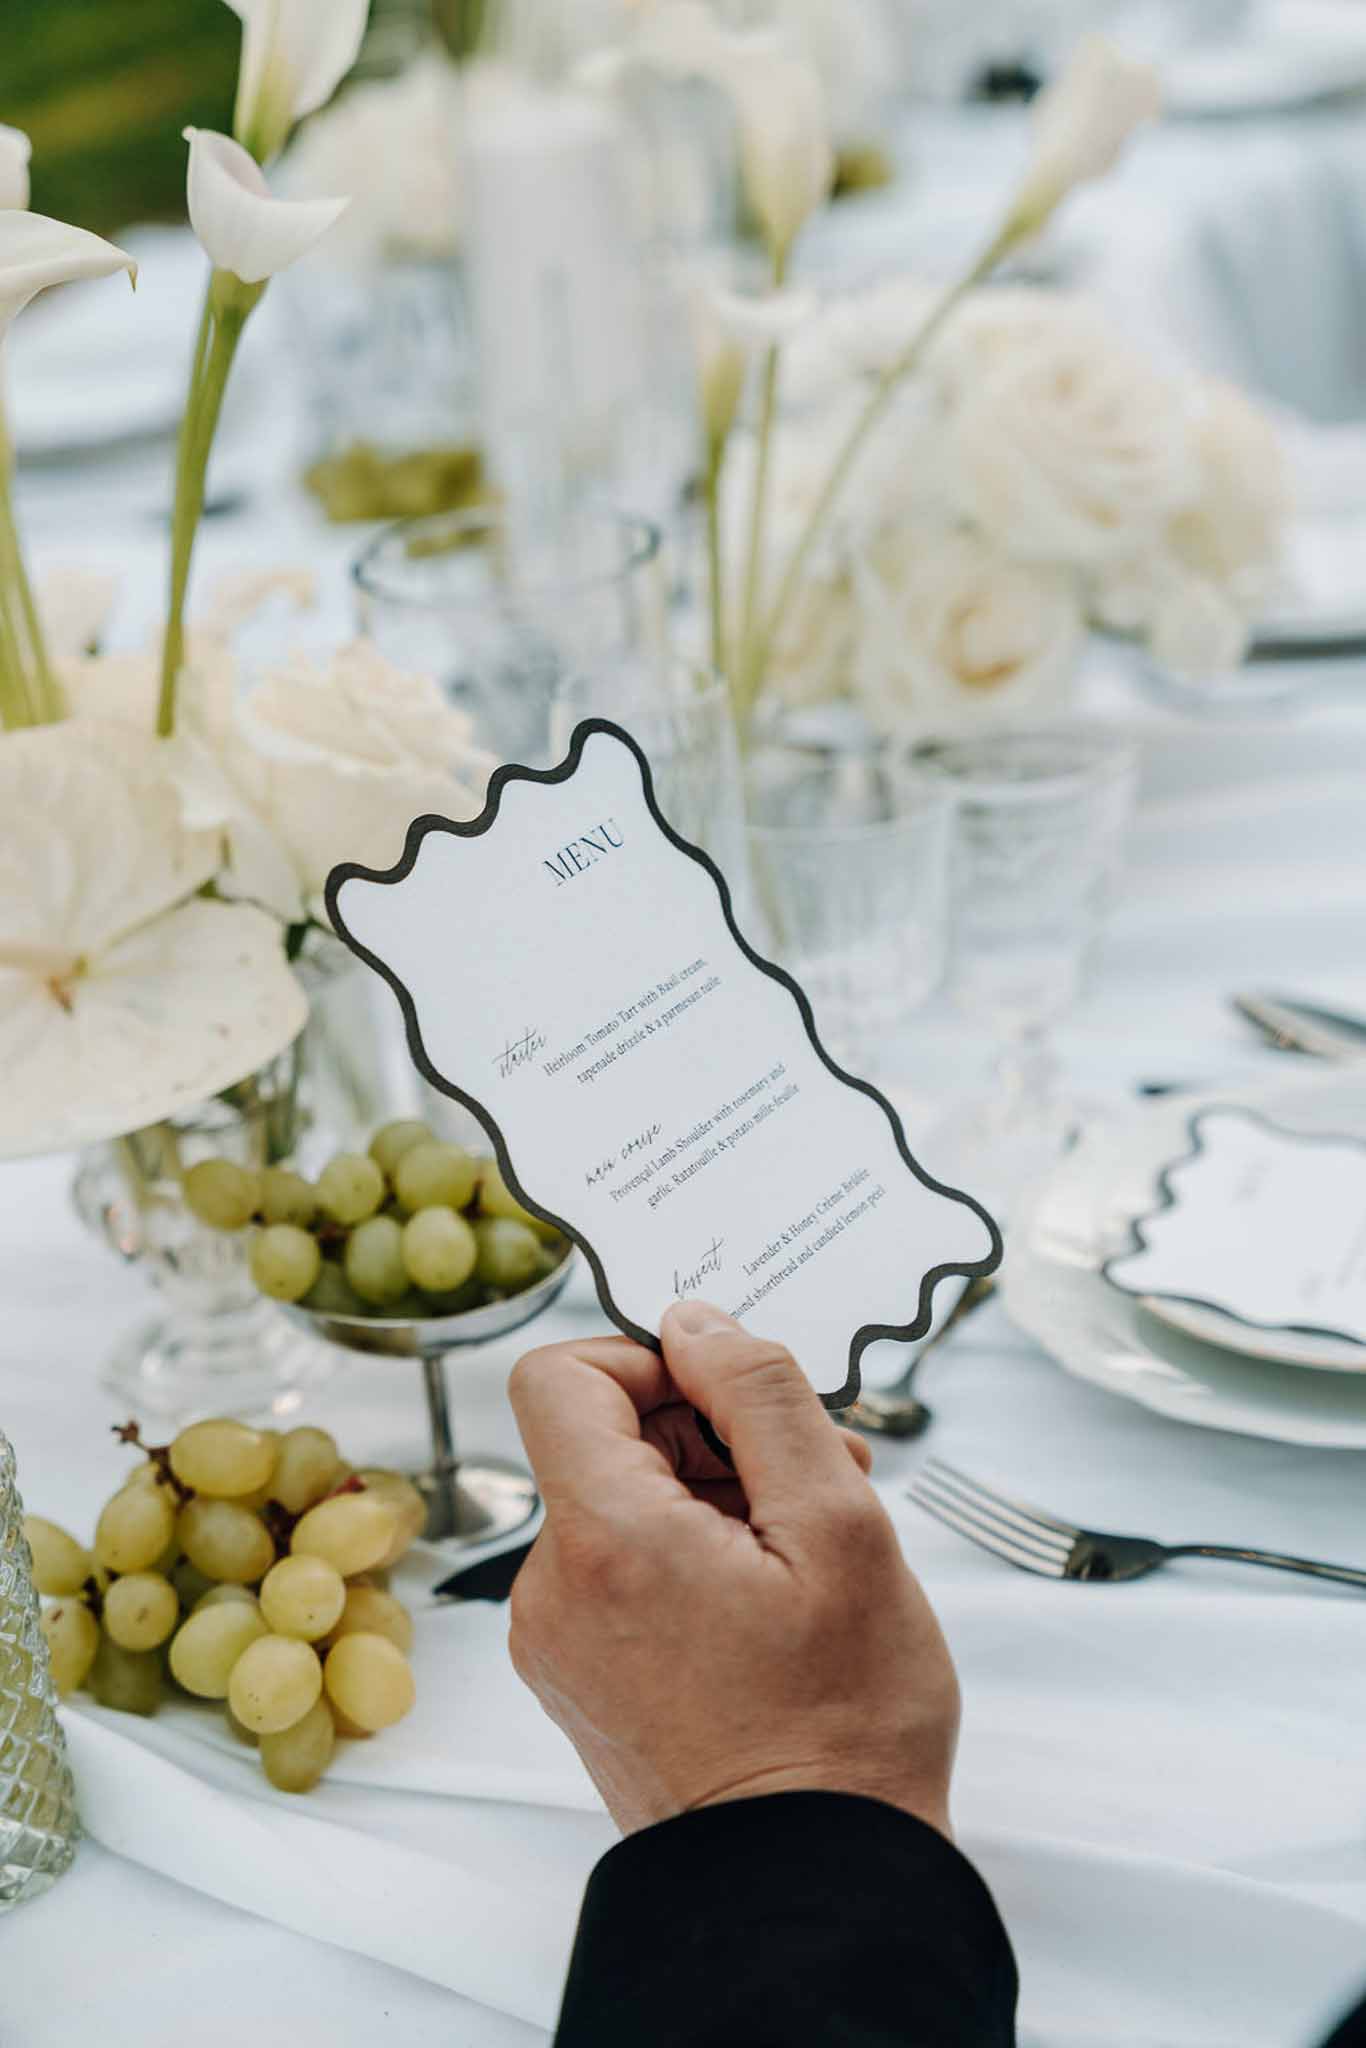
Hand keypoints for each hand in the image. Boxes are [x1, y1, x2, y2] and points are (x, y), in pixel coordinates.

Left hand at [507, 1301, 959, 1836]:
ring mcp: (557, 1639)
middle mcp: (551, 1587)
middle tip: (814, 1472)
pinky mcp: (578, 1675)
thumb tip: (695, 1318)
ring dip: (711, 1494)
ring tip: (809, 1546)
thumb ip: (759, 1394)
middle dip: (707, 1431)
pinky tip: (772, 1593)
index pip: (559, 1374)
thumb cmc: (842, 1726)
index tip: (729, 1394)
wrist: (812, 1888)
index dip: (648, 1356)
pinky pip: (617, 1568)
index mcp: (603, 1540)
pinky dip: (688, 1553)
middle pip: (600, 1438)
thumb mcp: (838, 1526)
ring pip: (618, 1502)